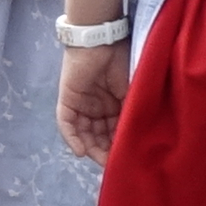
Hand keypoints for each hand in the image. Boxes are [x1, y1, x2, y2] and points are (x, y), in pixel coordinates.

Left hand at [57, 40, 125, 160]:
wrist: (103, 41)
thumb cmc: (122, 62)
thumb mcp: (132, 92)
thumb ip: (132, 112)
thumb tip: (139, 136)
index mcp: (113, 105)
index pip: (114, 131)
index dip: (119, 145)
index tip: (126, 159)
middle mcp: (96, 107)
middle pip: (98, 135)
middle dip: (105, 150)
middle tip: (113, 163)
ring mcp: (81, 104)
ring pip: (84, 132)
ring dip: (91, 147)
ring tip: (100, 160)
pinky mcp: (68, 100)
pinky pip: (66, 123)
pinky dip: (72, 138)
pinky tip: (81, 151)